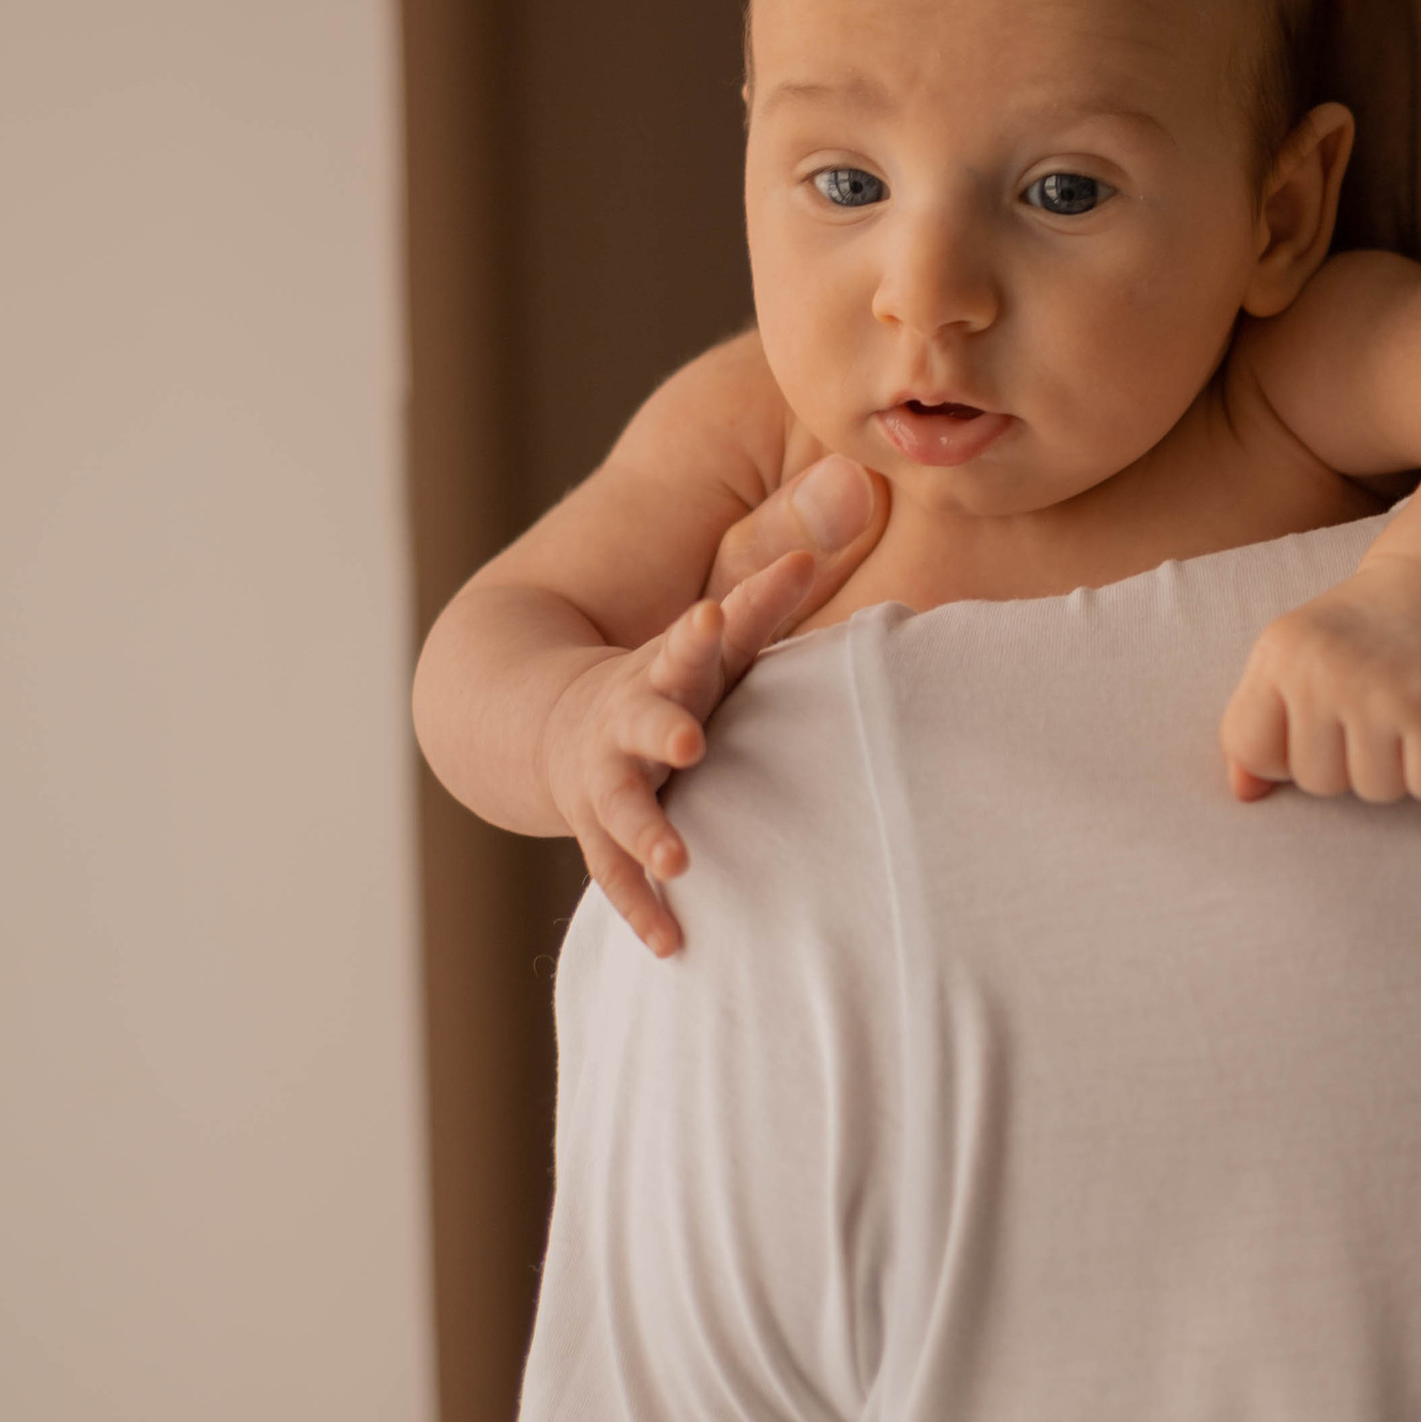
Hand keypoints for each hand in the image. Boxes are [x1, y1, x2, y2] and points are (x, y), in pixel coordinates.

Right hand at [546, 462, 883, 953]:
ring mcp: (612, 778)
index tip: (715, 614)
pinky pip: (618, 875)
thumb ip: (782, 558)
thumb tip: (864, 476)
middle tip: (689, 739)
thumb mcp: (723, 618)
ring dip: (648, 832)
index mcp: (675, 663)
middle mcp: (636, 718)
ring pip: (623, 806)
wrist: (556, 722)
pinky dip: (643, 909)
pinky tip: (673, 945)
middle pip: (648, 717)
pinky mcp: (603, 829)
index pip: (702, 636)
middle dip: (664, 725)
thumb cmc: (677, 671)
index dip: (719, 620)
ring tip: (678, 859)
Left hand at [1218, 547, 1420, 806]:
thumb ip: (1260, 724)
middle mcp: (1325, 668)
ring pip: (1374, 792)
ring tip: (1404, 711)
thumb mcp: (1299, 657)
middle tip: (1374, 704)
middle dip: (1347, 761)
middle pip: (1315, 782)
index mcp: (1281, 650)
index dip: (1284, 753)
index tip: (1317, 721)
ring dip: (1396, 767)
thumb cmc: (1367, 633)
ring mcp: (1381, 691)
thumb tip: (1243, 793)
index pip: (1251, 750)